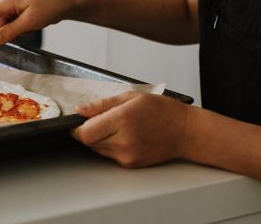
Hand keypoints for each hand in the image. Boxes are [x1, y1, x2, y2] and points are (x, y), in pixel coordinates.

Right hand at [0, 0, 77, 45]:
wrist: (64, 2)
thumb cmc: (48, 7)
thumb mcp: (29, 22)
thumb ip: (10, 32)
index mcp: (6, 2)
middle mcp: (6, 5)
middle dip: (4, 34)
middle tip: (23, 30)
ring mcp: (12, 10)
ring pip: (4, 28)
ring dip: (14, 33)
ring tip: (31, 26)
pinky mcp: (18, 14)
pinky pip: (12, 28)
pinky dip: (19, 31)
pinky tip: (32, 26)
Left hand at [71, 92, 194, 167]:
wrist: (184, 131)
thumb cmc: (162, 111)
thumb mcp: (131, 97)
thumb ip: (102, 104)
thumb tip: (80, 110)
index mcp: (122, 119)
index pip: (86, 132)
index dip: (76, 128)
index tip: (76, 122)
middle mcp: (124, 140)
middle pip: (89, 141)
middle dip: (89, 131)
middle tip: (101, 120)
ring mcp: (127, 155)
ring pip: (98, 149)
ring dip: (99, 139)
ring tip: (117, 127)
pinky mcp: (130, 164)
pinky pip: (110, 156)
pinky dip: (111, 146)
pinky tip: (125, 136)